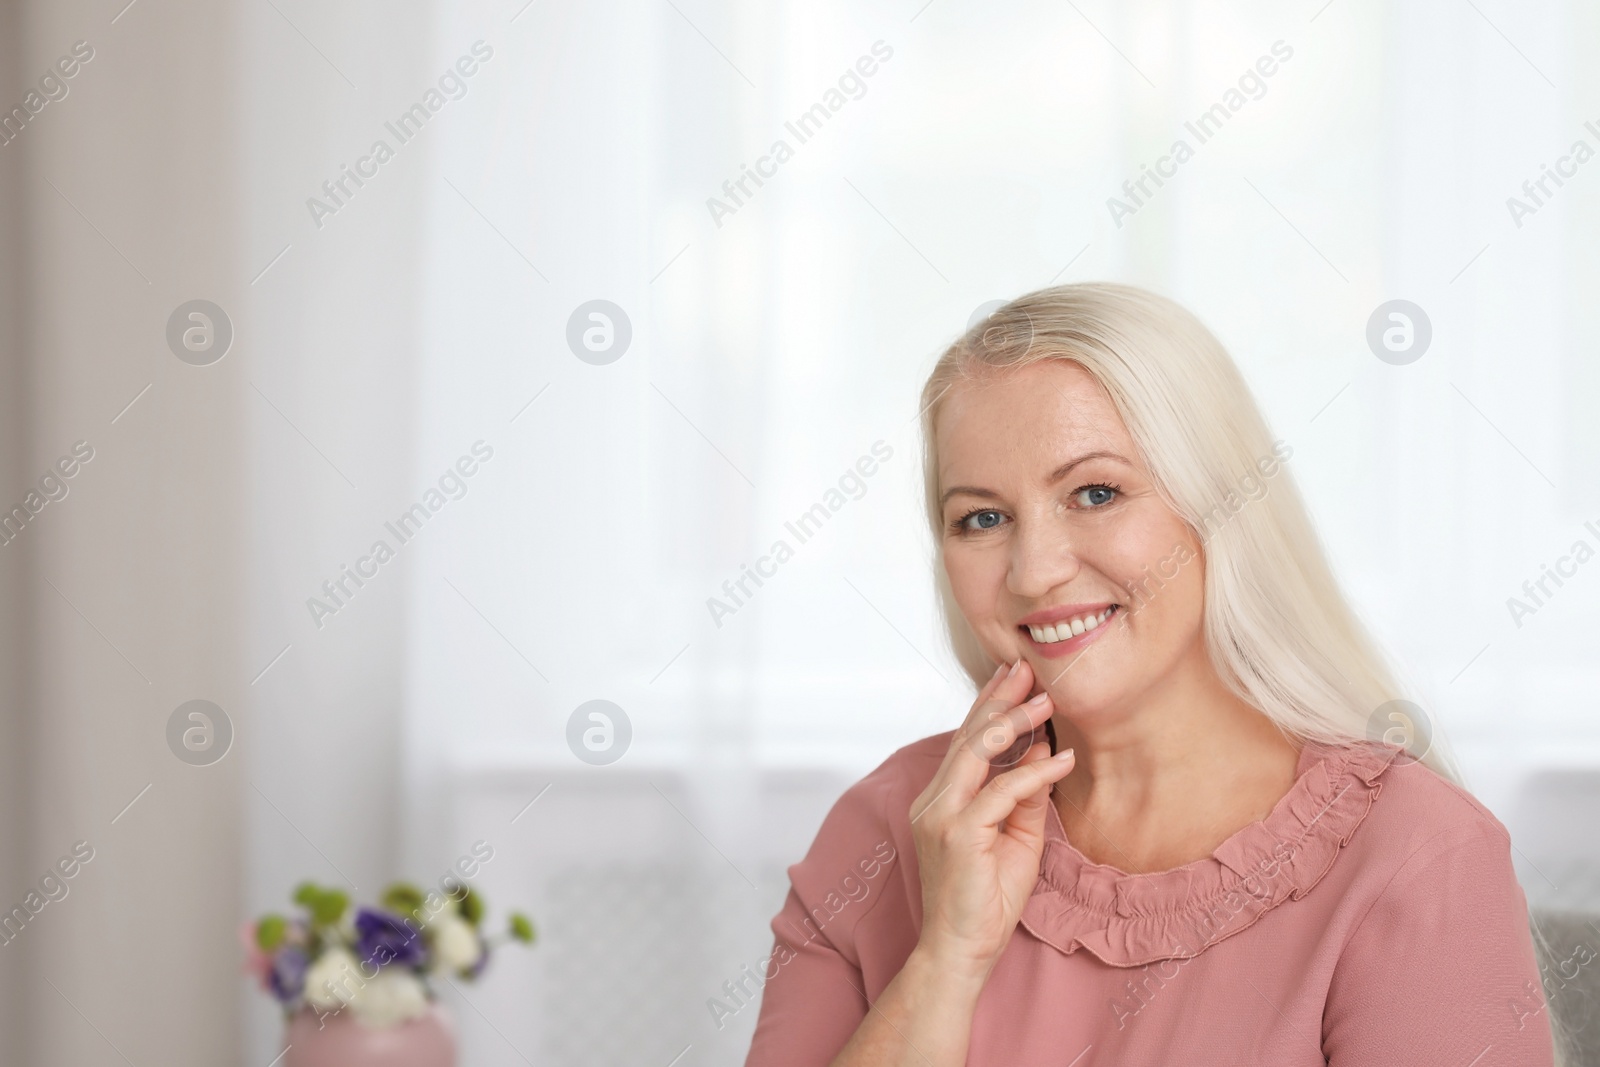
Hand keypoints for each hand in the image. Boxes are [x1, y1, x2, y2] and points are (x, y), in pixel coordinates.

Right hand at [907, 659, 1074, 980]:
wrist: (961, 951)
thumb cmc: (984, 902)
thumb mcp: (1016, 839)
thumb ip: (1025, 797)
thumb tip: (1043, 753)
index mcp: (940, 800)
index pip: (965, 742)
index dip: (989, 707)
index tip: (1013, 678)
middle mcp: (933, 800)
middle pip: (968, 737)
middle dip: (1000, 700)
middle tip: (1028, 669)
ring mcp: (940, 815)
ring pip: (978, 754)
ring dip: (1016, 723)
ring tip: (1047, 700)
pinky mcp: (957, 834)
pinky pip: (1001, 792)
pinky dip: (1033, 773)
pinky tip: (1061, 760)